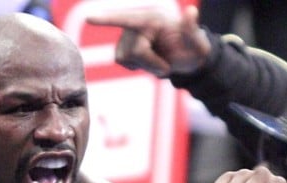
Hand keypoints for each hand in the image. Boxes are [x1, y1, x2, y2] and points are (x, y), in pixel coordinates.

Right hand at [86, 5, 210, 76]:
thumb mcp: (198, 45)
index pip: (128, 18)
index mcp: (153, 19)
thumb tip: (191, 11)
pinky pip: (122, 61)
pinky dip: (136, 66)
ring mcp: (128, 34)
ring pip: (124, 57)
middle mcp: (138, 23)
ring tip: (159, 62)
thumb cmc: (193, 50)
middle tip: (167, 67)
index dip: (107, 19)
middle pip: (131, 51)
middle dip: (150, 64)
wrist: (187, 58)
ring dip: (143, 66)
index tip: (88, 18)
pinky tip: (149, 61)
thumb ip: (193, 30)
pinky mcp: (123, 46)